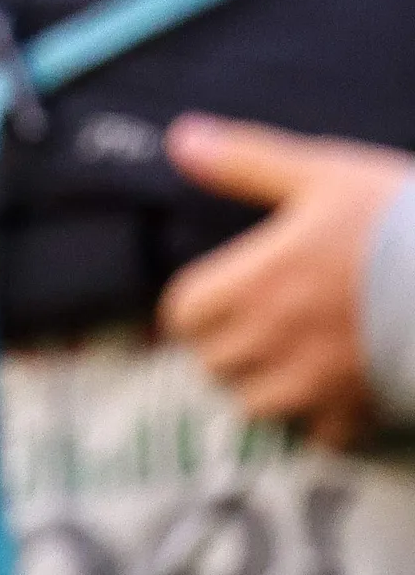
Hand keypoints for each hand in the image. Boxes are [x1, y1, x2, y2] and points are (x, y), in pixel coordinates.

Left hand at [159, 114, 414, 447]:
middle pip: (214, 364)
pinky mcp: (365, 408)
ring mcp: (319, 381)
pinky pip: (322, 436)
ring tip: (283, 364)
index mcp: (256, 282)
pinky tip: (333, 397)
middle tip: (248, 328)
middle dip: (222, 347)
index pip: (183, 315)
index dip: (191, 307)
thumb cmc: (399, 223)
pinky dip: (319, 424)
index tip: (212, 298)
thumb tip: (181, 138)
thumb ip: (245, 161)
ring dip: (261, 388)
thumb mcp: (322, 174)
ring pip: (257, 406)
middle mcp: (277, 338)